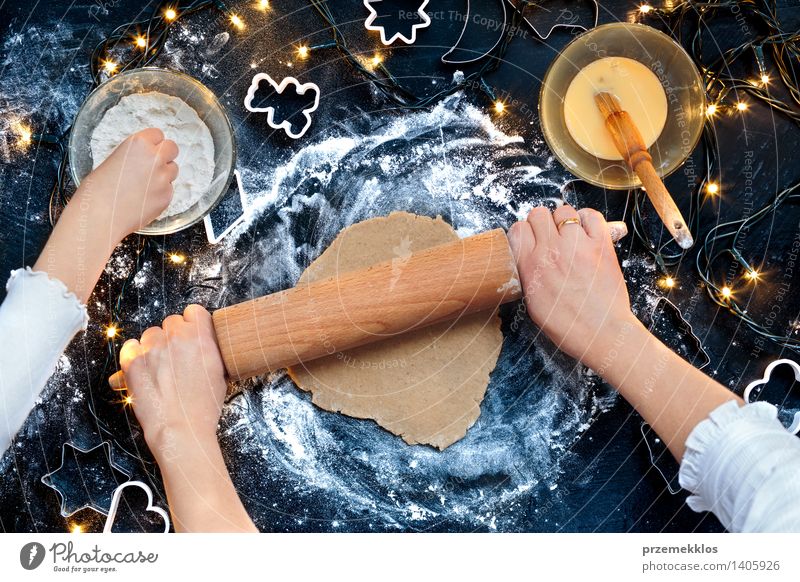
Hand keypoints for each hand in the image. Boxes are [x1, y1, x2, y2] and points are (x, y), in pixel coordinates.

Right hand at [76, 127, 178, 243]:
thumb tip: (144, 159)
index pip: (158, 134)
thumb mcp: (113, 160)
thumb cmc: (97, 189)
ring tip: (144, 185)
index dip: (153, 143)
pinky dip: (160, 193)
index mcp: (138, 144)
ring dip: (164, 175)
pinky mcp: (167, 196)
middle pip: (172, 148)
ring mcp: (164, 178)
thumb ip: (134, 156)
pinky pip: (169, 190)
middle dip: (165, 155)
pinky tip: (144, 199)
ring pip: (173, 170)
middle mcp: (155, 158)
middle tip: (154, 165)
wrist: (99, 216)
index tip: (150, 150)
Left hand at [117, 305, 225, 460]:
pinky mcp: (132, 361)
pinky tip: (143, 368)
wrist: (181, 429)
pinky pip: (129, 345)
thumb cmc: (203, 407)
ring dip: (155, 346)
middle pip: (172, 322)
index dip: (193, 323)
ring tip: (160, 367)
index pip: (194, 311)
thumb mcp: (220, 373)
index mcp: (201, 337)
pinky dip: (134, 354)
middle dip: (174, 336)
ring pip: (151, 333)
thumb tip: (203, 343)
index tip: (192, 333)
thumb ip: (210, 351)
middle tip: (177, 356)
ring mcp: (152, 348)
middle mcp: (176, 337)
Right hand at [507, 205, 637, 367]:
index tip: (532, 240)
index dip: (525, 232)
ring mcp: (577, 245)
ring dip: (565, 220)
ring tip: (570, 236)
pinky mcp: (601, 245)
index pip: (518, 228)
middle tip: (551, 237)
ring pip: (563, 211)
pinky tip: (587, 232)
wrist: (601, 334)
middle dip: (542, 223)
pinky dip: (588, 219)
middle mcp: (550, 251)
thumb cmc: (568, 326)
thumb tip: (530, 254)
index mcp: (530, 266)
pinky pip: (591, 216)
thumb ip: (528, 273)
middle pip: (538, 214)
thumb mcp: (533, 303)